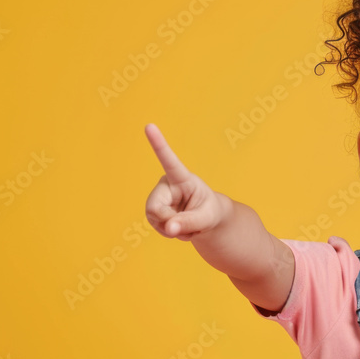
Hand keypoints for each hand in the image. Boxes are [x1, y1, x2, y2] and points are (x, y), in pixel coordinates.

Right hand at [144, 123, 226, 241]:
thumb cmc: (210, 212)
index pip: (169, 160)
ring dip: (172, 229)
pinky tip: (178, 226)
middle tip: (185, 226)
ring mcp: (158, 197)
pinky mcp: (153, 210)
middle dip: (169, 222)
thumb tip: (169, 227)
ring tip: (186, 223)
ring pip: (154, 218)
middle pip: (155, 207)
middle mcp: (166, 184)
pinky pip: (156, 226)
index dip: (158, 144)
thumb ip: (190, 222)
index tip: (149, 125)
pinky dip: (169, 232)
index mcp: (182, 177)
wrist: (206, 219)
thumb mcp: (207, 218)